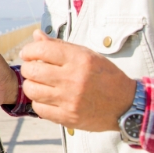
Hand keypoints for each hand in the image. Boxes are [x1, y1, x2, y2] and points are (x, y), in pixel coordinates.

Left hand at [18, 29, 136, 130]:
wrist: (126, 104)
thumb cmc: (105, 76)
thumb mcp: (87, 55)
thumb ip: (60, 46)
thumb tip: (36, 35)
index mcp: (79, 59)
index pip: (41, 50)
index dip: (29, 50)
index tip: (28, 53)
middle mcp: (73, 79)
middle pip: (32, 70)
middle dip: (28, 67)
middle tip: (32, 68)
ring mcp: (70, 100)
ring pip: (32, 90)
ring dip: (31, 85)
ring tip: (38, 83)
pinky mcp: (68, 117)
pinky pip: (39, 109)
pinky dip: (38, 102)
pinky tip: (46, 98)